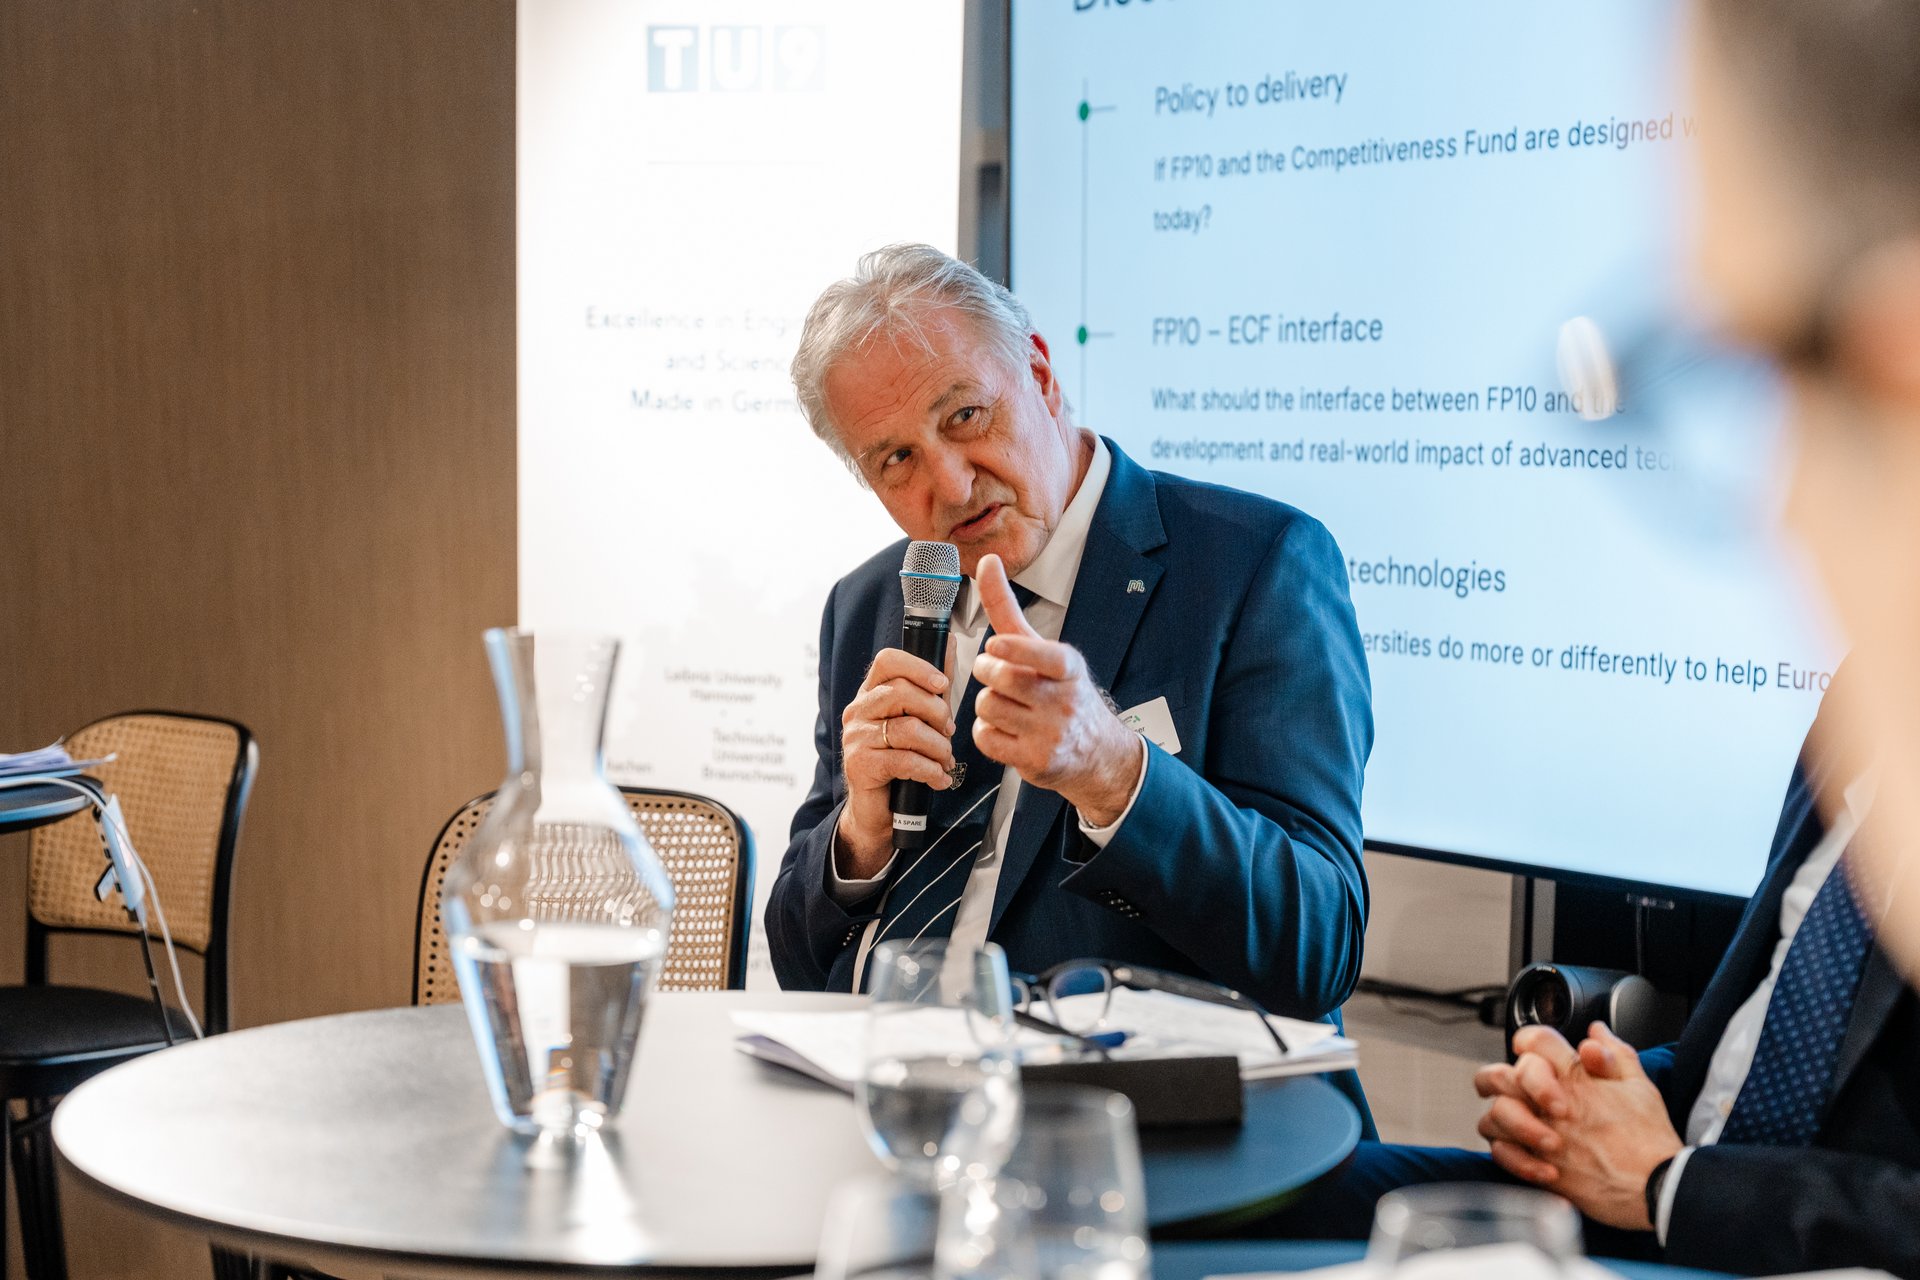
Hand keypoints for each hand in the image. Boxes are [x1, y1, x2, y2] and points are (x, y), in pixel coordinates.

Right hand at [834, 648, 956, 877]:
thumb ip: (934, 686)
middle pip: (900, 692)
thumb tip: (951, 644)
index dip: (918, 667)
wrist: (879, 809)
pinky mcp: (859, 765)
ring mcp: (855, 737)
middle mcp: (858, 711)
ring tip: (946, 760)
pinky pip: (904, 760)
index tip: (942, 685)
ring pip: (907, 729)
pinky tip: (939, 779)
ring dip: (938, 746)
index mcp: (871, 693)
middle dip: (936, 712)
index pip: (887, 661)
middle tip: (949, 732)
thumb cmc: (901, 760)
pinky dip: (930, 771)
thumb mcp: (920, 719)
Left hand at [970, 554, 1142, 825]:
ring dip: (987, 705)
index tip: (995, 647)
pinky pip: (986, 739)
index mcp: (1068, 666)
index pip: (1043, 656)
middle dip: (988, 673)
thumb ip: (1008, 608)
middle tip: (997, 676)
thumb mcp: (1044, 649)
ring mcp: (1051, 732)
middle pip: (1001, 679)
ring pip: (988, 707)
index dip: (1015, 651)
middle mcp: (1063, 698)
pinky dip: (987, 733)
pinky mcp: (1036, 760)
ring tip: (1007, 706)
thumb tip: (987, 561)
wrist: (1097, 752)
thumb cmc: (1062, 692)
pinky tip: (1006, 731)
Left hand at [1480, 1022, 1682, 1231]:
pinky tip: (1528, 1154)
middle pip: (1497, 1075)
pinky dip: (1507, 1153)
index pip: (1534, 1040)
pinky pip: (1500, 1154)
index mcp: (1575, 1078)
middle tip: (1515, 1090)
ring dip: (1504, 1119)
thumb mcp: (1640, 1087)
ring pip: (1492, 1116)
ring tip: (1527, 1126)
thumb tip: (1596, 1030)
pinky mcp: (1540, 1169)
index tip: (1532, 1051)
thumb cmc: (1651, 1139)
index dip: (1528, 1041)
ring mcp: (1541, 1136)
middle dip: (1500, 1078)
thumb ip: (1615, 1054)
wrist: (1659, 1187)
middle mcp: (1551, 1103)